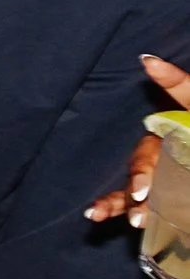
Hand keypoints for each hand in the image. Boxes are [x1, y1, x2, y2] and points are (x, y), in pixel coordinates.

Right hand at [88, 54, 189, 225]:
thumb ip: (178, 85)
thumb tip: (147, 59)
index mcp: (166, 137)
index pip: (146, 156)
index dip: (141, 172)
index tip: (142, 191)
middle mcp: (160, 158)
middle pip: (137, 177)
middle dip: (132, 196)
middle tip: (137, 216)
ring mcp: (162, 177)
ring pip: (132, 191)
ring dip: (119, 204)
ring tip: (109, 219)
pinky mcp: (164, 195)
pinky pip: (139, 204)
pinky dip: (118, 208)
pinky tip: (99, 217)